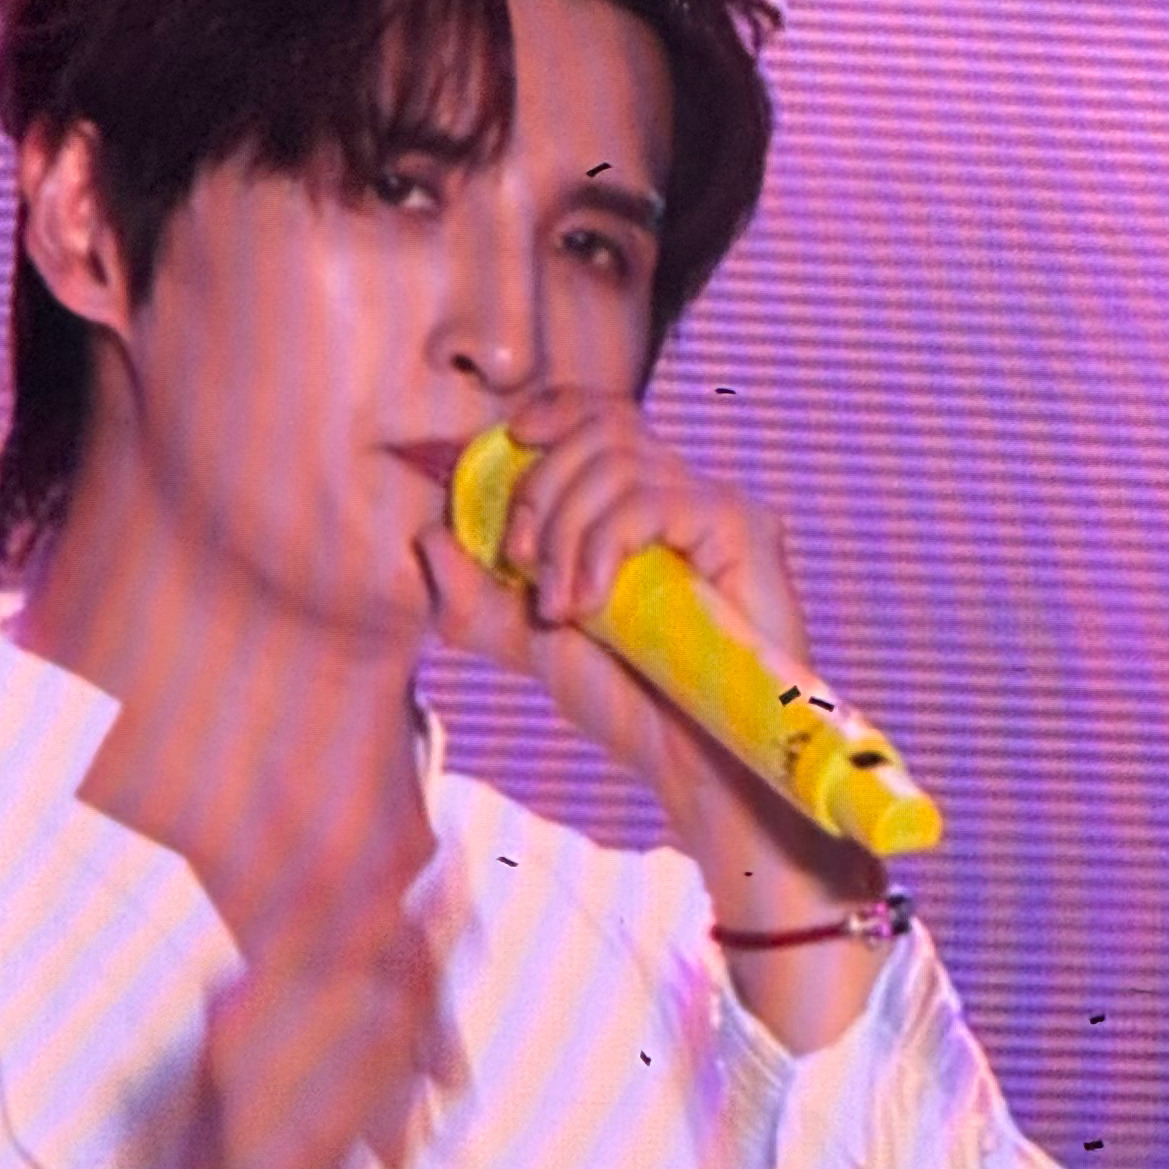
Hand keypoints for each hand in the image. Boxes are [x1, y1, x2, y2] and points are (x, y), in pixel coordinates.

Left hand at [412, 389, 815, 828]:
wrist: (690, 760)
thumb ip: (474, 595)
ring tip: (561, 605)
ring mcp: (713, 508)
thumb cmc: (626, 699)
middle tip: (523, 566)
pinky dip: (603, 545)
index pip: (602, 414)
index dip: (554, 408)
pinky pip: (653, 499)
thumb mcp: (529, 641)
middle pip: (600, 430)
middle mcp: (681, 493)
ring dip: (566, 531)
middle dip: (539, 492)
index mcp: (636, 503)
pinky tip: (593, 602)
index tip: (511, 438)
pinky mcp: (740, 528)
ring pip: (619, 461)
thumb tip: (428, 534)